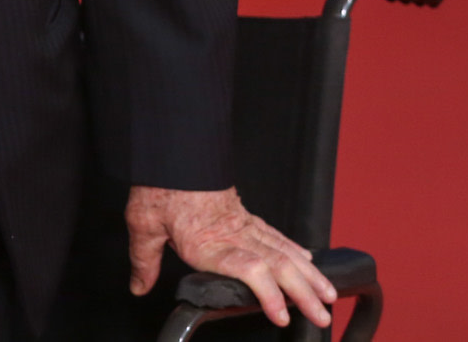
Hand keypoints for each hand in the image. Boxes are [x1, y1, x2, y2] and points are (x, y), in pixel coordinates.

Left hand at [126, 186, 336, 328]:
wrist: (173, 152)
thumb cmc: (160, 186)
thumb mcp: (143, 222)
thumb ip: (144, 259)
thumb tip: (138, 287)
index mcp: (210, 241)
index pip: (250, 269)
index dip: (270, 294)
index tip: (283, 314)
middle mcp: (234, 234)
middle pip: (278, 265)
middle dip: (304, 293)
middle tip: (322, 315)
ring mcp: (244, 224)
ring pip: (285, 251)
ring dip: (310, 275)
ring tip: (329, 295)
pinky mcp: (246, 215)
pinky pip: (277, 235)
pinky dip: (297, 251)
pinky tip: (309, 263)